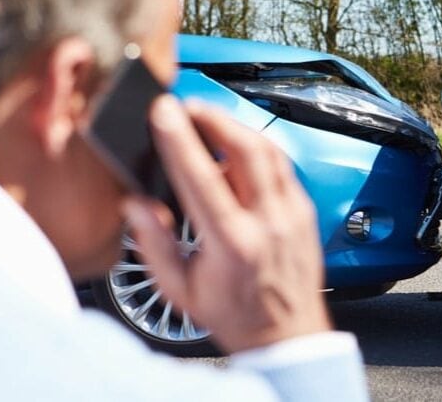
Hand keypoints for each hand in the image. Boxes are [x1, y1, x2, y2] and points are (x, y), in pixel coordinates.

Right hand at [122, 95, 331, 353]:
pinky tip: (238, 149)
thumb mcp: (181, 290)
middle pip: (246, 149)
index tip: (163, 111)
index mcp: (233, 244)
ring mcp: (293, 214)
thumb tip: (135, 204)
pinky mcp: (305, 211)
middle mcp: (269, 223)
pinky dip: (258, 149)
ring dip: (237, 127)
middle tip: (188, 107)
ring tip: (209, 120)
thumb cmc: (236, 315)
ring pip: (269, 151)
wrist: (288, 334)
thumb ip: (154, 245)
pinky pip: (283, 166)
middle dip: (214, 117)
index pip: (203, 177)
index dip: (179, 139)